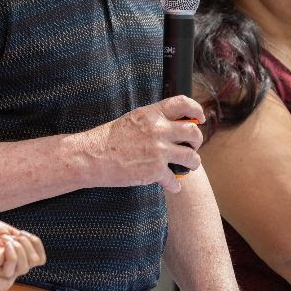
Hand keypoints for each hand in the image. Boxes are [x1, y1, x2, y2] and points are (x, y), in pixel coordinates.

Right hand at [88, 95, 204, 193]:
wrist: (91, 156)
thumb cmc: (107, 139)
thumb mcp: (132, 119)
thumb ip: (153, 120)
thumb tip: (170, 125)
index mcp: (152, 114)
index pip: (183, 104)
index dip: (196, 110)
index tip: (199, 118)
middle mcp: (159, 130)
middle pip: (193, 132)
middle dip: (197, 140)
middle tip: (193, 146)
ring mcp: (159, 151)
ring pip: (191, 157)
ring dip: (194, 163)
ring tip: (190, 166)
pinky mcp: (155, 171)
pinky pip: (174, 180)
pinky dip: (174, 185)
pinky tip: (172, 186)